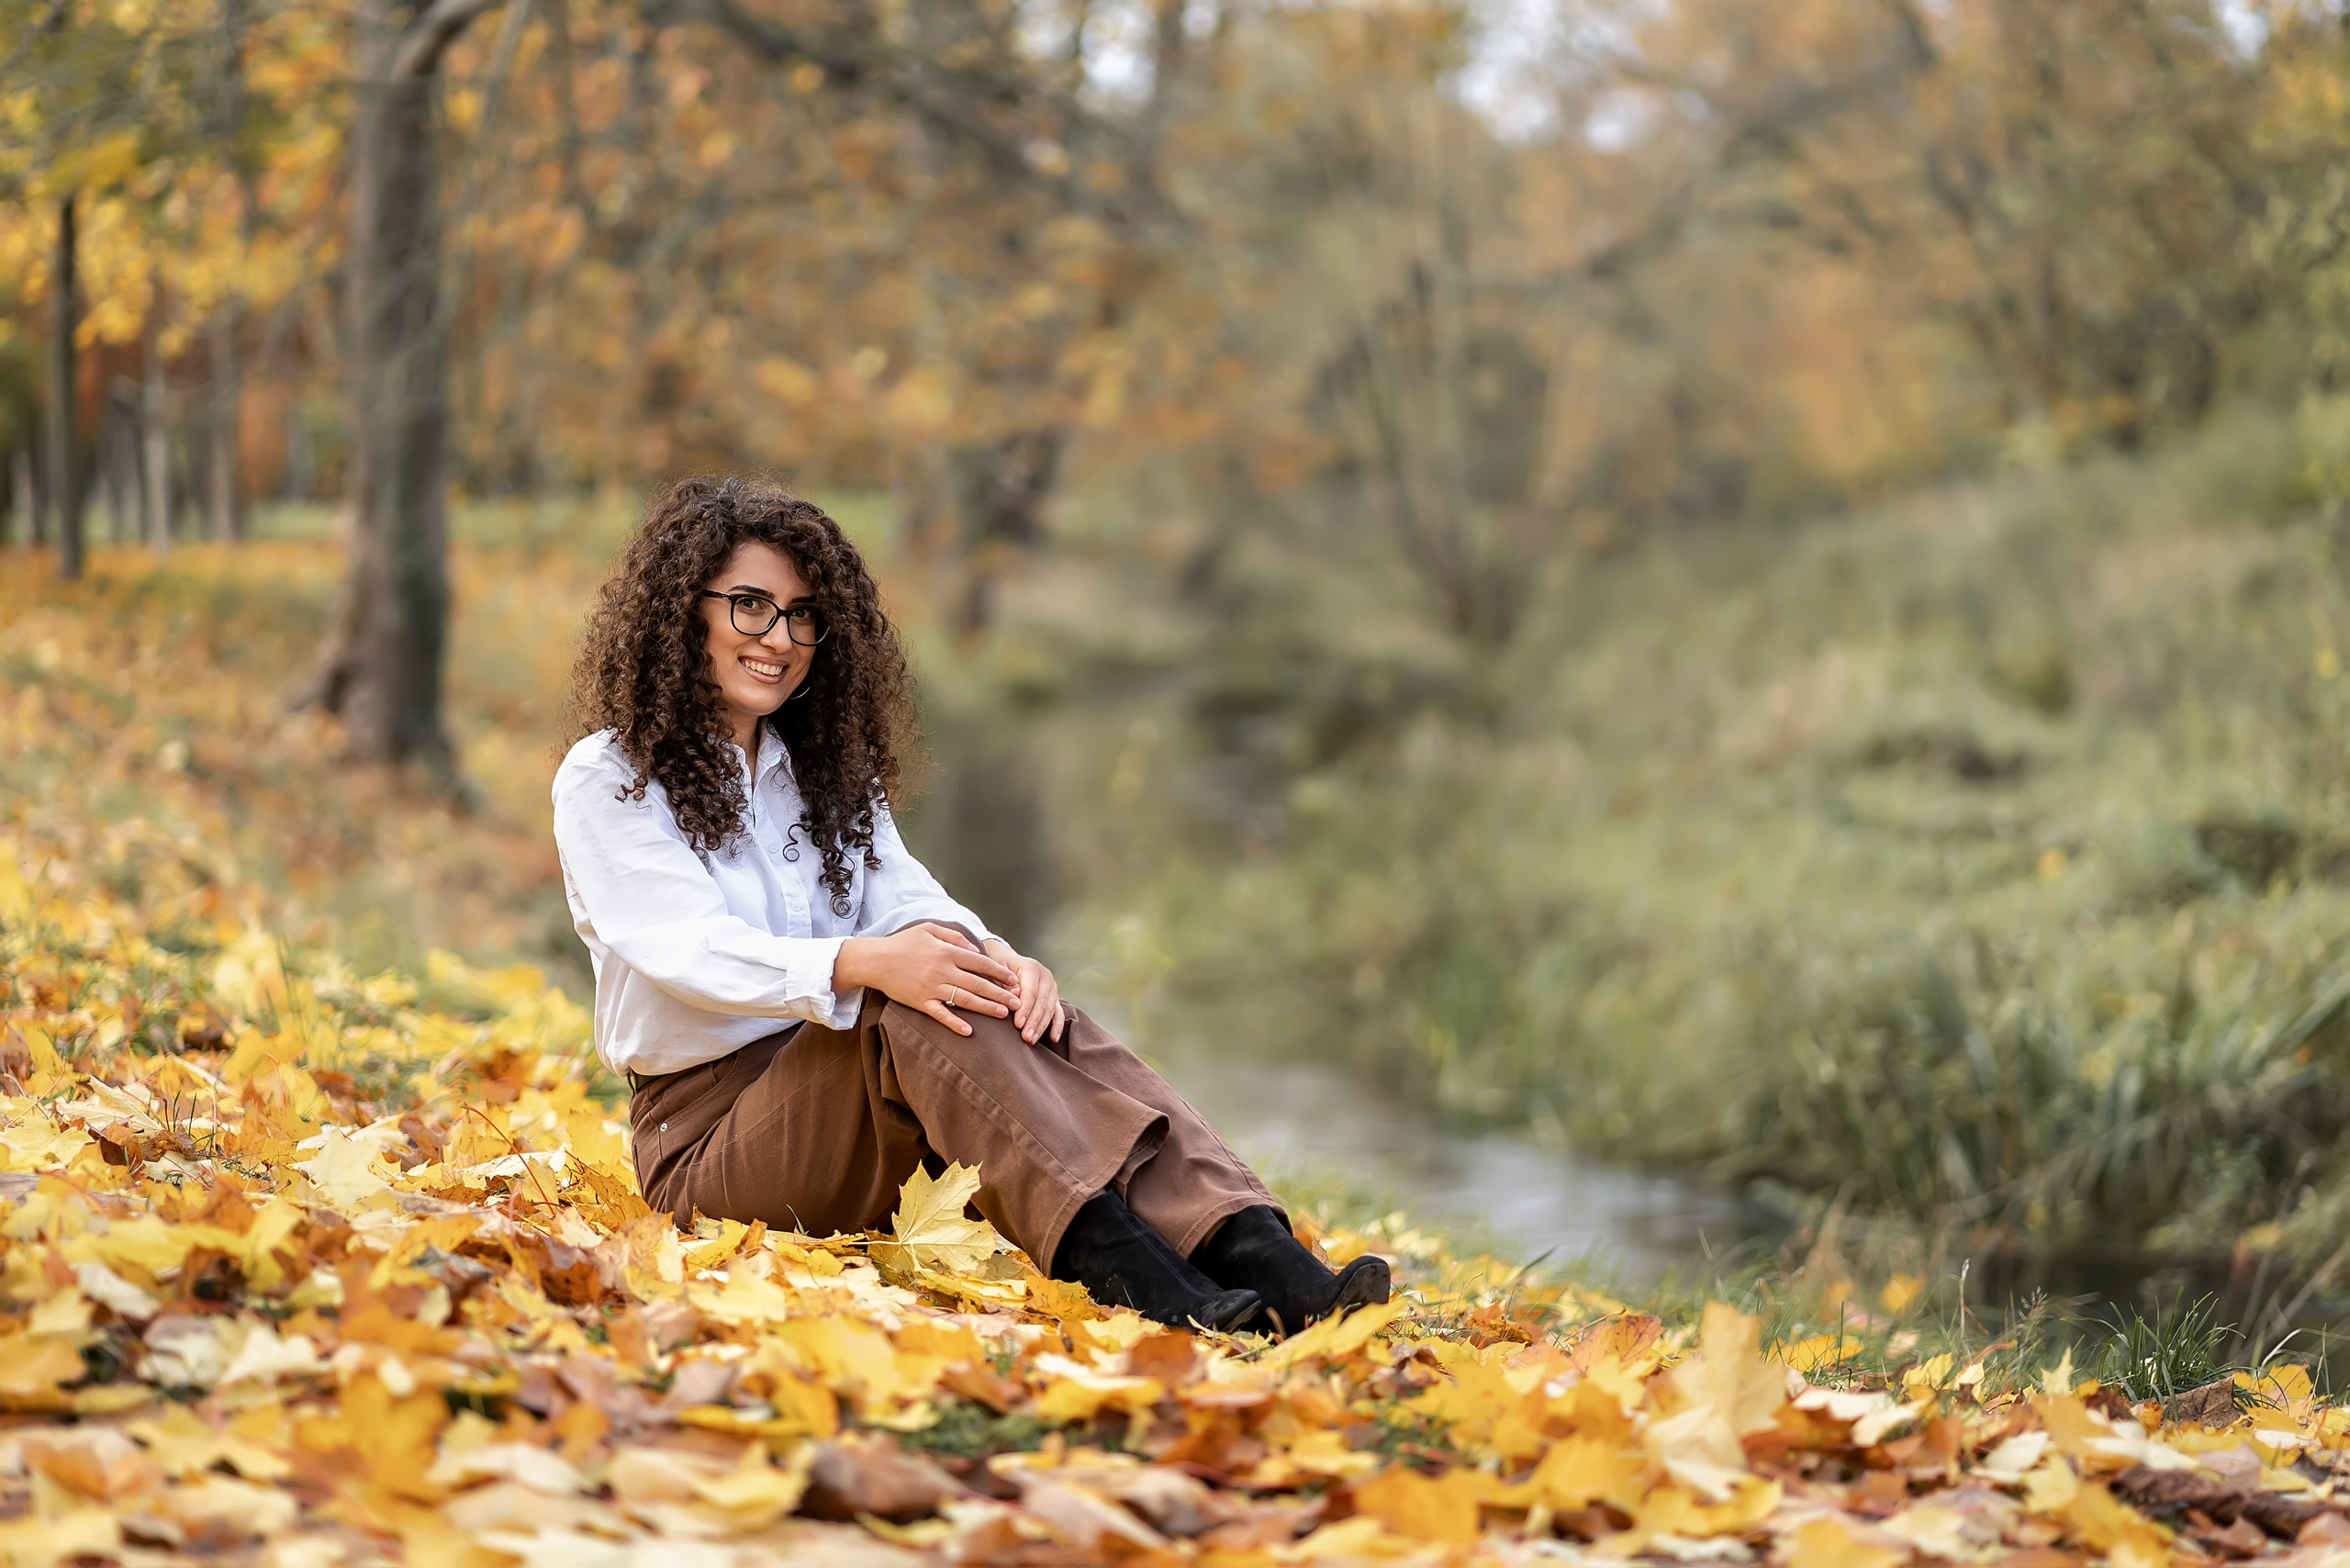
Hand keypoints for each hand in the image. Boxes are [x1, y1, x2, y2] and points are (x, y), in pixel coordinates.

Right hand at [834, 923, 1018, 1037]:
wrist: (875, 960)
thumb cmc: (903, 943)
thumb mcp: (929, 929)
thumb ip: (954, 936)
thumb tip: (974, 947)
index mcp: (947, 951)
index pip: (981, 963)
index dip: (1000, 973)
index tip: (1014, 981)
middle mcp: (942, 970)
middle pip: (978, 984)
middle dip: (1001, 994)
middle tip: (1018, 1002)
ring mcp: (931, 988)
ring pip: (964, 1000)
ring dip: (986, 1008)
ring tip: (1003, 1014)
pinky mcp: (920, 1002)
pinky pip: (941, 1014)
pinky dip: (955, 1023)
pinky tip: (969, 1031)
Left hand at [985, 939, 1064, 1043]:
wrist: (1007, 959)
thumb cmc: (999, 967)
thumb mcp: (997, 970)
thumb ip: (1006, 984)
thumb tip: (1016, 996)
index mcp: (1031, 967)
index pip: (1030, 992)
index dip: (1025, 1009)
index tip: (1018, 1024)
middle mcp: (1045, 976)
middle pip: (1042, 1002)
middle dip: (1034, 1021)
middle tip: (1026, 1038)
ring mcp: (1052, 986)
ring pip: (1050, 1009)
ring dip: (1042, 1026)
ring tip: (1032, 1040)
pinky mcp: (1054, 996)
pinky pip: (1058, 1012)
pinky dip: (1057, 1025)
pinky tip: (1054, 1038)